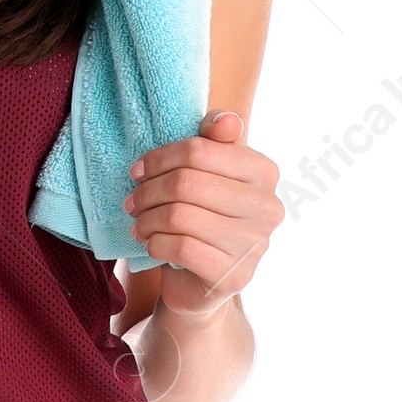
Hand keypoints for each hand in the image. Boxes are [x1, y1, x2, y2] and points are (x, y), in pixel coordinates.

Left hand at [124, 110, 283, 318]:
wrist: (201, 280)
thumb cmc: (202, 216)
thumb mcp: (206, 173)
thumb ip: (214, 140)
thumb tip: (227, 121)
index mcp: (264, 172)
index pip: (199, 150)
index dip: (160, 158)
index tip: (138, 171)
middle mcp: (268, 207)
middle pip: (186, 182)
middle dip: (148, 191)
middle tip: (133, 202)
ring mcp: (255, 244)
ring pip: (179, 215)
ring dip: (147, 219)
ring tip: (139, 224)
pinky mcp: (234, 276)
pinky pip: (180, 247)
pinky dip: (155, 243)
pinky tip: (151, 243)